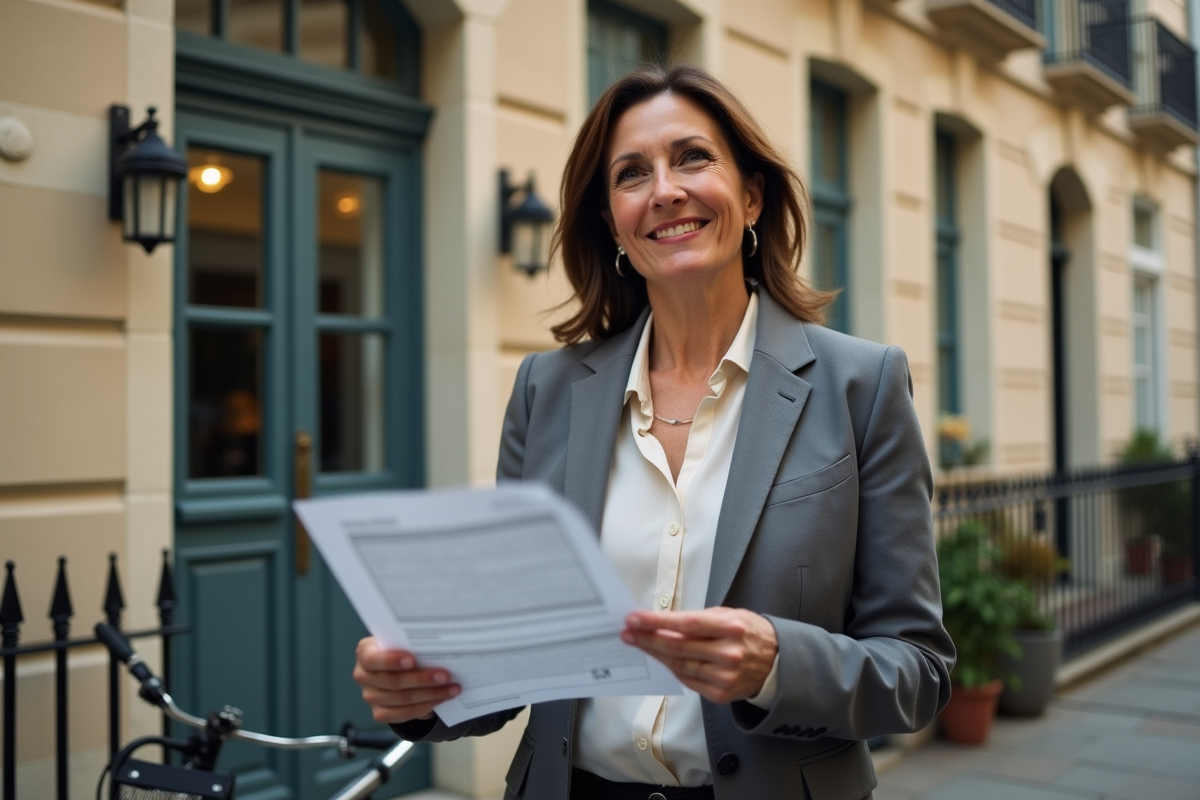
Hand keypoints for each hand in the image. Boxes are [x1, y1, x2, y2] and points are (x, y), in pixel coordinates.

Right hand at [353, 637, 460, 723]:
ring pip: (402, 699)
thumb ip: (412, 645)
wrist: (393, 668)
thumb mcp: (401, 642)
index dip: (391, 661)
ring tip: (451, 689)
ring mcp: (370, 696)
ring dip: (430, 695)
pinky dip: (425, 708)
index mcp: (365, 652)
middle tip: (445, 675)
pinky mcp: (380, 713)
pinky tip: (440, 701)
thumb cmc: (400, 650)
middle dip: (422, 679)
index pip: (372, 659)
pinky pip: (403, 714)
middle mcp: (363, 675)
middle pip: (392, 682)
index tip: (412, 660)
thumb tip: (439, 649)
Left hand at [621, 607, 777, 704]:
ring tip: (638, 644)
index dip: (657, 622)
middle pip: (678, 647)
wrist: (777, 663)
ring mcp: (724, 677)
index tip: (635, 618)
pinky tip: (660, 659)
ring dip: (655, 654)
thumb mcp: (730, 615)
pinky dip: (672, 668)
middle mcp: (728, 654)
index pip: (687, 624)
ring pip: (679, 665)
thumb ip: (699, 619)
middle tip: (627, 632)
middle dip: (647, 639)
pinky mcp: (720, 694)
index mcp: (731, 628)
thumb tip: (664, 621)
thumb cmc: (750, 634)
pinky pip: (687, 680)